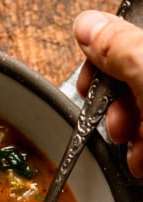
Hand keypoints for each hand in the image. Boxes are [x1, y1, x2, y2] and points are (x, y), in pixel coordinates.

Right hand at [74, 10, 142, 177]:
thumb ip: (117, 46)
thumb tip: (86, 26)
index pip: (125, 38)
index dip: (102, 59)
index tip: (89, 83)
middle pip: (130, 79)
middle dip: (115, 106)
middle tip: (118, 122)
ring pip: (138, 114)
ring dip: (129, 137)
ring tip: (137, 151)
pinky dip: (141, 153)